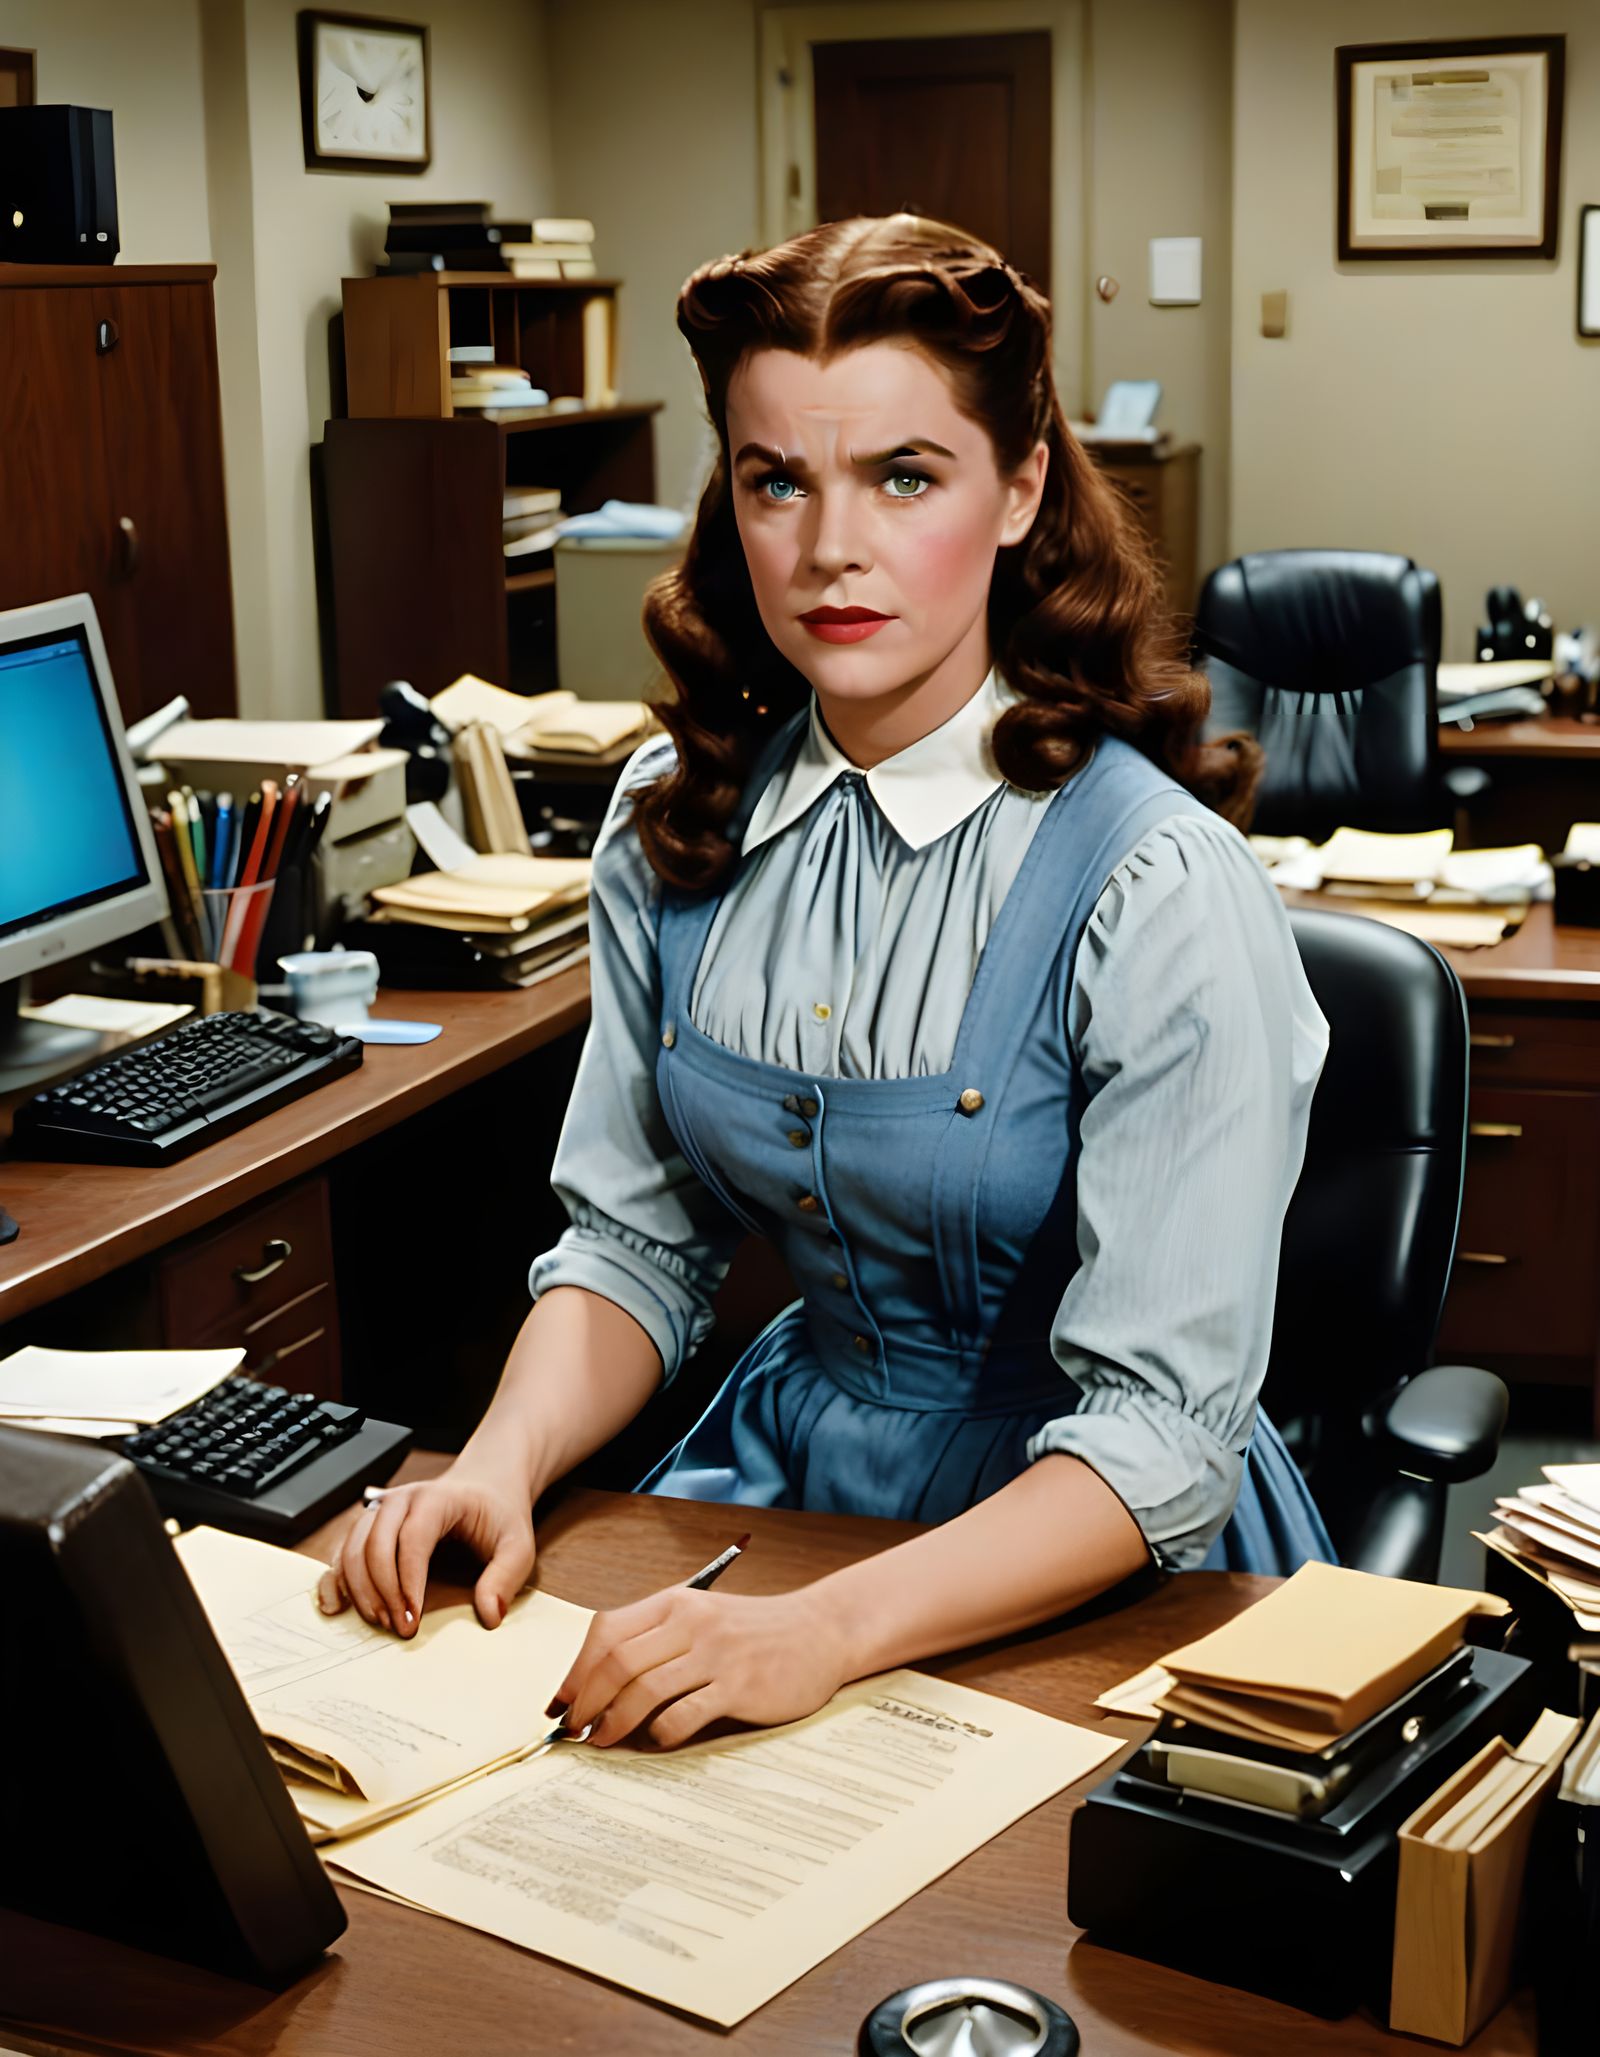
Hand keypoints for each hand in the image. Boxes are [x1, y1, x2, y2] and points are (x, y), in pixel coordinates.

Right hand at [316, 1469, 534, 1634]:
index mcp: (438, 1498)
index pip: (413, 1538)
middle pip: (375, 1543)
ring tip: (382, 1621)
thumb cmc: (498, 1516)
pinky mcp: (369, 1528)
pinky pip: (342, 1551)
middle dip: (382, 1591)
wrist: (485, 1488)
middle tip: (399, 1627)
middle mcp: (402, 1499)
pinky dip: (336, 1579)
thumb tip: (489, 1614)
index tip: (413, 1618)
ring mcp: (381, 1511)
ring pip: (352, 1548)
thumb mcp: (518, 1544)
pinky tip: (336, 1605)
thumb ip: (506, 1577)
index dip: (408, 1581)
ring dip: (360, 1590)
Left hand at [554, 1585, 851, 1750]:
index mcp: (676, 1603)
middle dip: (585, 1701)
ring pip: (644, 1689)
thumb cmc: (753, 1630)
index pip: (607, 1631)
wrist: (821, 1631)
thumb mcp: (701, 1618)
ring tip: (602, 1740)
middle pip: (618, 1662)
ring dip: (613, 1722)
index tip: (561, 1702)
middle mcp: (692, 1623)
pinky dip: (660, 1732)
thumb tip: (596, 1685)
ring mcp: (717, 1654)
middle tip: (572, 1729)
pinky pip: (684, 1714)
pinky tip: (657, 1739)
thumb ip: (656, 1641)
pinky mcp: (740, 1686)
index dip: (576, 1670)